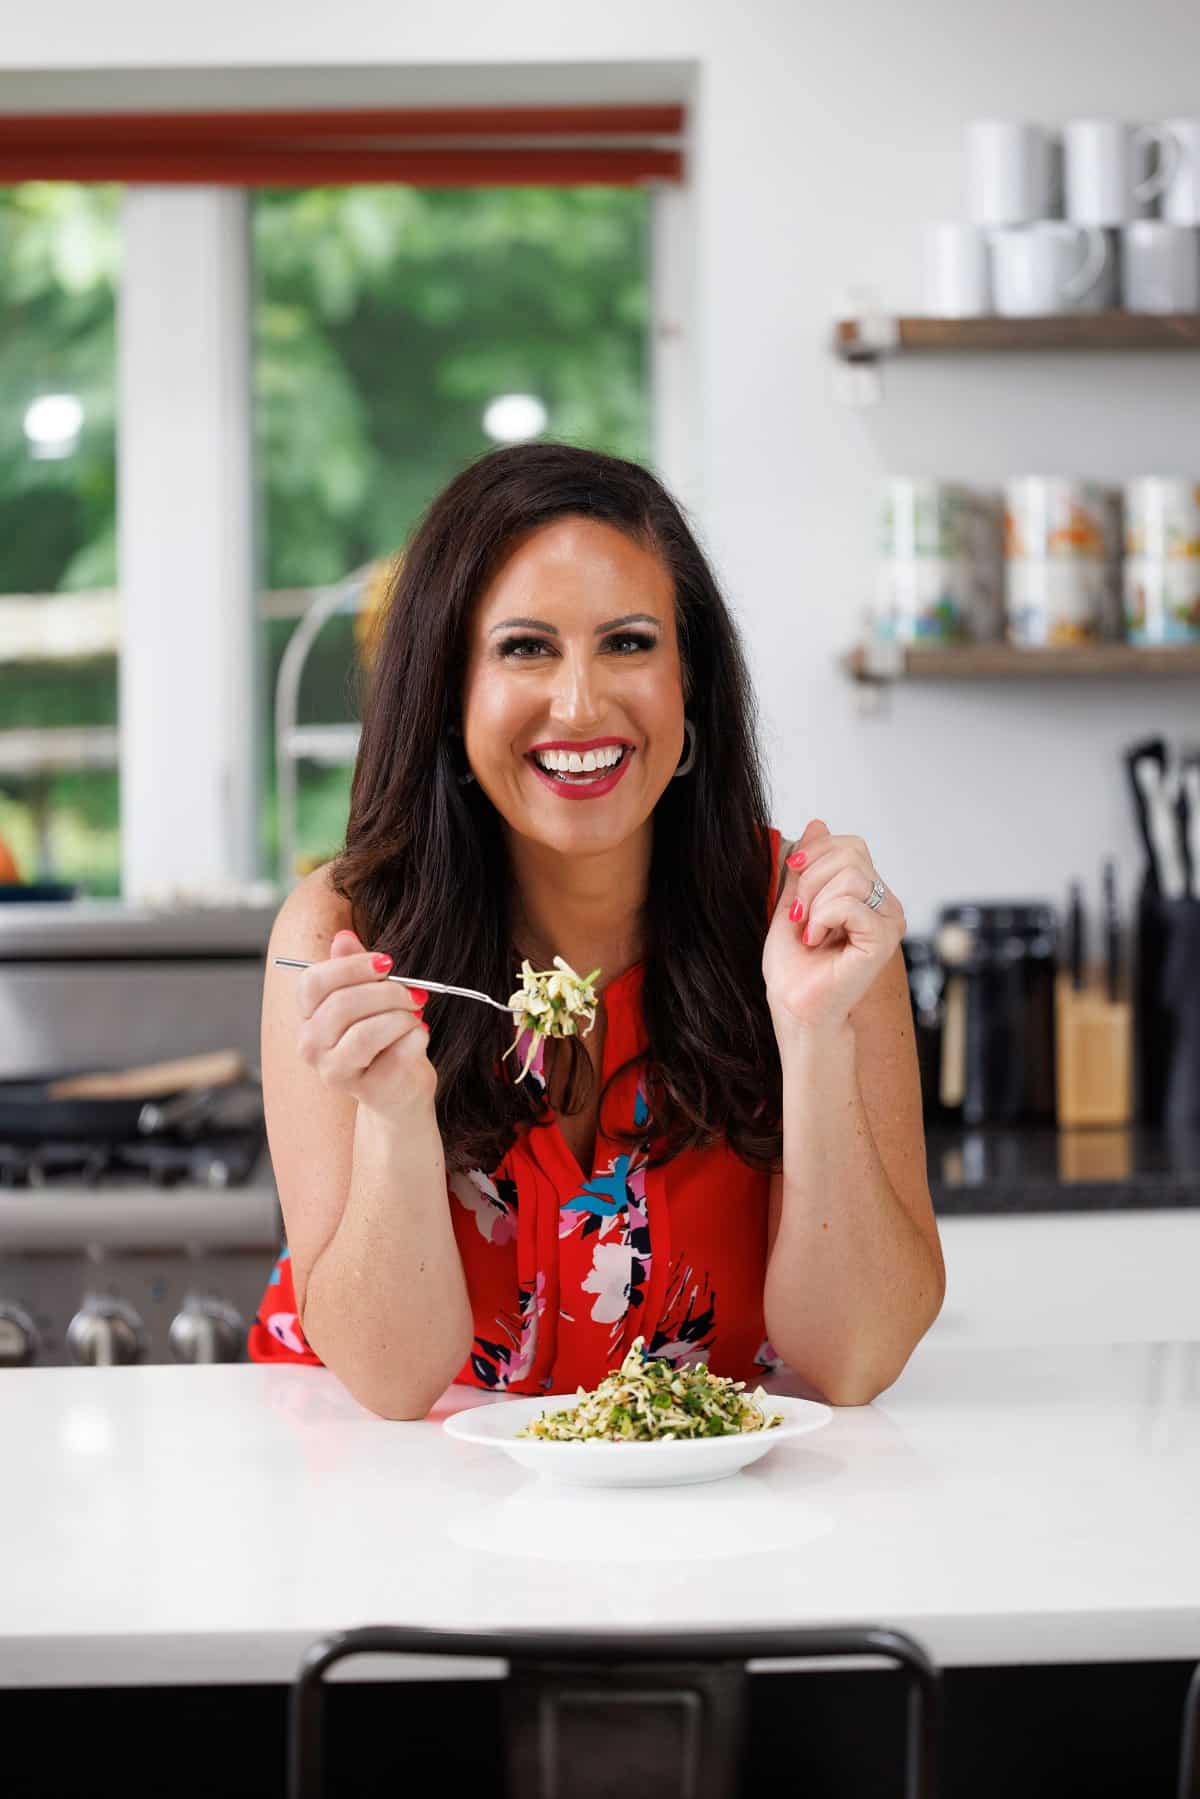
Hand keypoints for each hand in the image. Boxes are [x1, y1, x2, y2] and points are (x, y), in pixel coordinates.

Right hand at [295, 928, 434, 1125]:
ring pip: (367, 1032)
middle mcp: (310, 1045)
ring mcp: (334, 1072)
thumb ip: (355, 968)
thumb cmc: (384, 1037)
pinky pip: (397, 1053)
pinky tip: (419, 1037)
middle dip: (387, 992)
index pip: (313, 982)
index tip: (387, 963)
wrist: (400, 1088)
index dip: (352, 966)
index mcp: (308, 1016)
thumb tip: (343, 936)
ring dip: (402, 1017)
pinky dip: (417, 1038)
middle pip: (342, 1004)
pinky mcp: (366, 1090)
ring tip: (415, 1017)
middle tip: (413, 993)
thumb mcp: (370, 997)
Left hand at [762, 819, 906, 1032]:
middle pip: (851, 852)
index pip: (851, 845)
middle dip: (811, 879)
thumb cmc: (795, 966)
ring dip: (815, 903)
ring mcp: (889, 920)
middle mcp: (886, 904)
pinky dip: (822, 918)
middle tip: (801, 916)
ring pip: (850, 875)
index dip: (815, 855)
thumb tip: (819, 823)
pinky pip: (849, 903)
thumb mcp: (793, 901)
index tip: (795, 889)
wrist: (795, 1006)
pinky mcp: (884, 939)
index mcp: (868, 893)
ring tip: (811, 932)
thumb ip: (806, 865)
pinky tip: (818, 940)